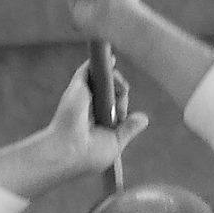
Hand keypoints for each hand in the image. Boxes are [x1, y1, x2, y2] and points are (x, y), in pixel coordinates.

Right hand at [44, 62, 147, 178]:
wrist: (69, 149)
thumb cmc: (90, 153)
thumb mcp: (115, 144)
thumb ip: (128, 130)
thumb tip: (144, 118)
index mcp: (98, 124)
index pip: (115, 108)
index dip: (122, 107)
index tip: (121, 116)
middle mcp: (90, 109)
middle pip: (110, 91)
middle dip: (120, 91)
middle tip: (121, 97)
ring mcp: (83, 96)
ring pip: (103, 79)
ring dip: (115, 78)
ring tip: (119, 87)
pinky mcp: (78, 86)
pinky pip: (89, 69)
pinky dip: (99, 61)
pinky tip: (111, 58)